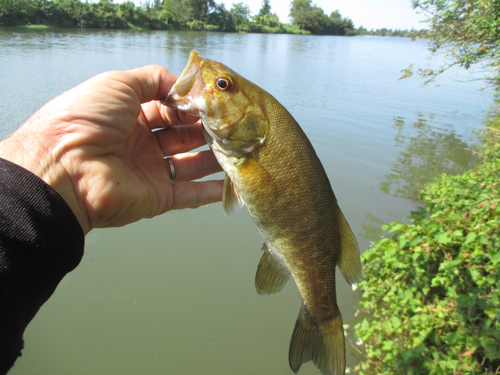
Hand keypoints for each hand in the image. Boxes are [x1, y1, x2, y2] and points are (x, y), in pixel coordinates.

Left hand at [0, 65, 222, 234]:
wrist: (64, 168)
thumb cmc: (87, 120)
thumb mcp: (118, 83)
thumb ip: (154, 79)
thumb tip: (185, 86)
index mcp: (131, 116)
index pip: (170, 109)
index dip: (192, 105)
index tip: (216, 102)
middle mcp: (142, 144)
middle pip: (184, 136)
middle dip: (208, 129)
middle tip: (234, 125)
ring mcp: (151, 172)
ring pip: (192, 164)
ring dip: (216, 157)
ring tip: (242, 148)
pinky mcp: (158, 198)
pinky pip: (191, 195)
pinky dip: (213, 191)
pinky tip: (236, 181)